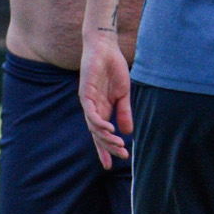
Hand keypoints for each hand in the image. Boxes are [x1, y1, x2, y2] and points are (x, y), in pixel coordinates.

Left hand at [79, 29, 132, 170]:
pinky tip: (109, 128)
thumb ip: (124, 112)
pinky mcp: (85, 94)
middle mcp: (93, 109)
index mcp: (102, 110)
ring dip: (106, 137)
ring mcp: (88, 102)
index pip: (101, 135)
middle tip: (121, 155)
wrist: (106, 48)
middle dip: (108, 147)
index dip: (105, 150)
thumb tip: (127, 131)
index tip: (111, 165)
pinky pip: (91, 113)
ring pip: (94, 126)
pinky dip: (99, 122)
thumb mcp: (123, 93)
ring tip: (118, 144)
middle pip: (97, 135)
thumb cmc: (114, 68)